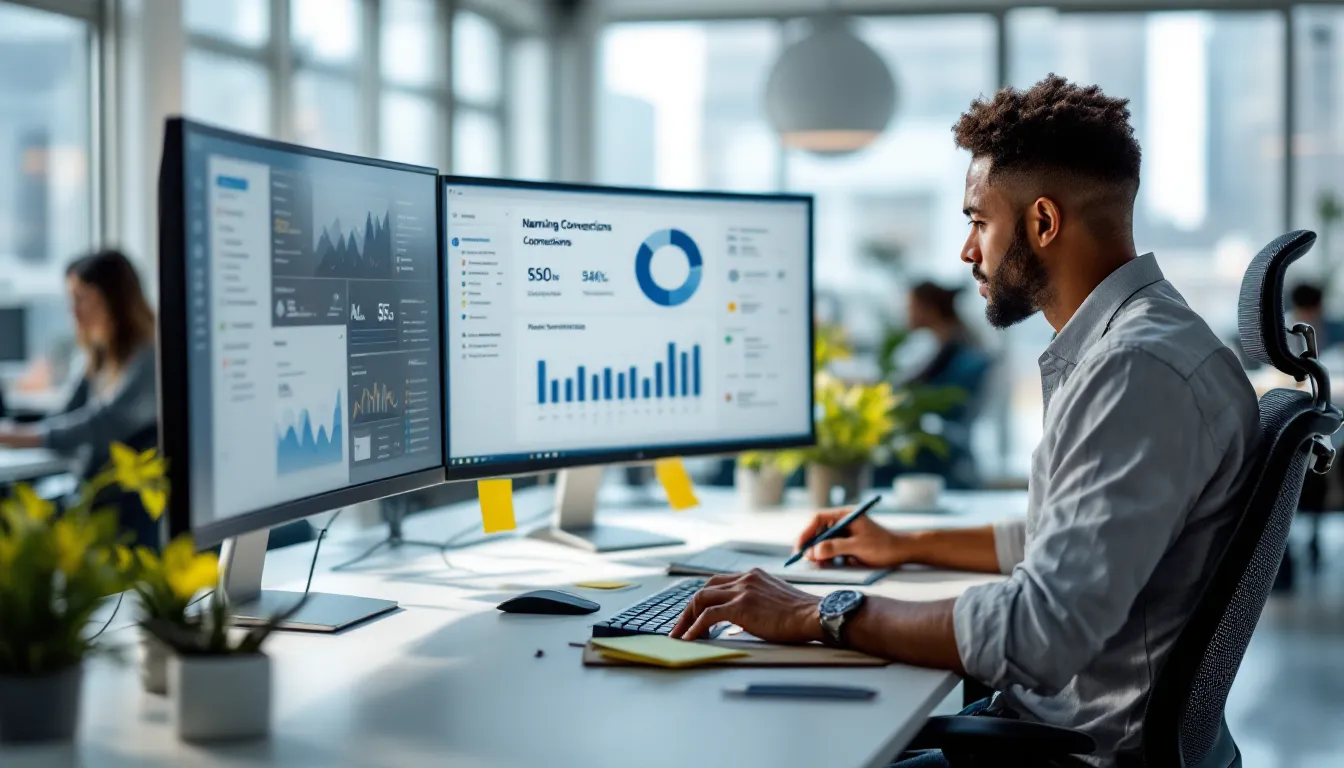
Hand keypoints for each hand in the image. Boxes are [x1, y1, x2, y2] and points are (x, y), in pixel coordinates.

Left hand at [669, 569, 822, 642]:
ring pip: (701, 600)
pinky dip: (694, 628)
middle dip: (688, 609)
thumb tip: (738, 622)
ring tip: (679, 636)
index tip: (693, 614)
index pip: (717, 582)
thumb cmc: (801, 614)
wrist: (815, 615)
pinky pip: (708, 617)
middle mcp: (745, 578)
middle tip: (680, 627)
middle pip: (704, 589)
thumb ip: (755, 604)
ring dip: (686, 620)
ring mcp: (742, 591)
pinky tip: (689, 640)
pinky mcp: (741, 607)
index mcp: (752, 575)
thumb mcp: (774, 600)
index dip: (702, 599)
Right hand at [796, 508, 909, 567]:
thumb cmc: (884, 545)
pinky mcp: (846, 545)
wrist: (902, 552)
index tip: (800, 546)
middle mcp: (842, 523)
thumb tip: (813, 551)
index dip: (806, 531)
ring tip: (815, 564)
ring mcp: (844, 534)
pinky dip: (825, 558)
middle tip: (802, 558)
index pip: (818, 518)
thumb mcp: (858, 546)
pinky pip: (830, 550)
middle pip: (817, 530)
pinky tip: (824, 565)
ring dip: (816, 553)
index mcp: (844, 515)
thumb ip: (835, 547)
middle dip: (809, 544)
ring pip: (822, 542)